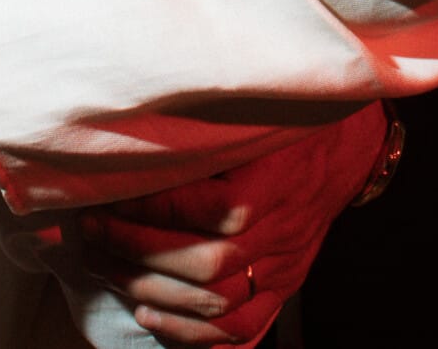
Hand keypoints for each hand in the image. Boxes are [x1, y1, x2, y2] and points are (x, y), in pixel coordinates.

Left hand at [79, 112, 388, 346]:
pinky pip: (242, 329)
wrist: (346, 147)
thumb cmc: (287, 119)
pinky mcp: (284, 286)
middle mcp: (280, 232)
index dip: (153, 208)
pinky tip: (149, 315)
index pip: (211, 210)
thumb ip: (204, 128)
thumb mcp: (252, 111)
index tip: (109, 194)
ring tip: (104, 265)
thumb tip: (133, 131)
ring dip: (151, 289)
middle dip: (136, 250)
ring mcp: (283, 266)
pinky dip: (192, 333)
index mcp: (273, 182)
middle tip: (91, 229)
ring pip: (216, 302)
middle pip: (206, 264)